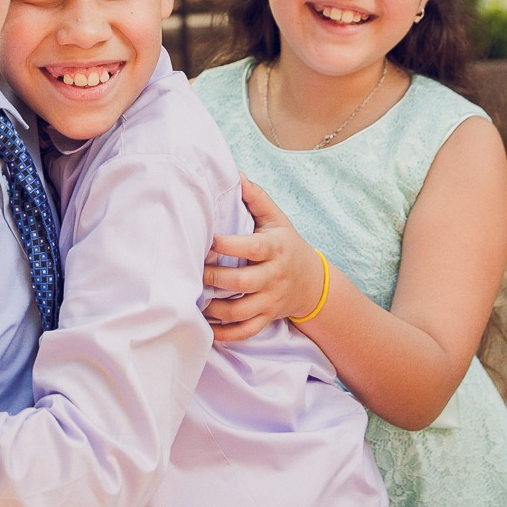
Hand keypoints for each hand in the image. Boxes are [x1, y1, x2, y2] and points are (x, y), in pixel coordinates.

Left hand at [203, 176, 325, 341]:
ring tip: (196, 298)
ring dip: (215, 308)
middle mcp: (273, 276)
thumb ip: (256, 197)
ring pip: (241, 311)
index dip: (226, 245)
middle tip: (193, 271)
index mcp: (275, 248)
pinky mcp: (266, 318)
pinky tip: (205, 324)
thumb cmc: (286, 243)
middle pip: (242, 282)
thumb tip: (235, 173)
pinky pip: (245, 331)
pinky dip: (224, 333)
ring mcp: (270, 300)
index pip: (251, 247)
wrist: (313, 282)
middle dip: (214, 278)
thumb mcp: (277, 218)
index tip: (206, 240)